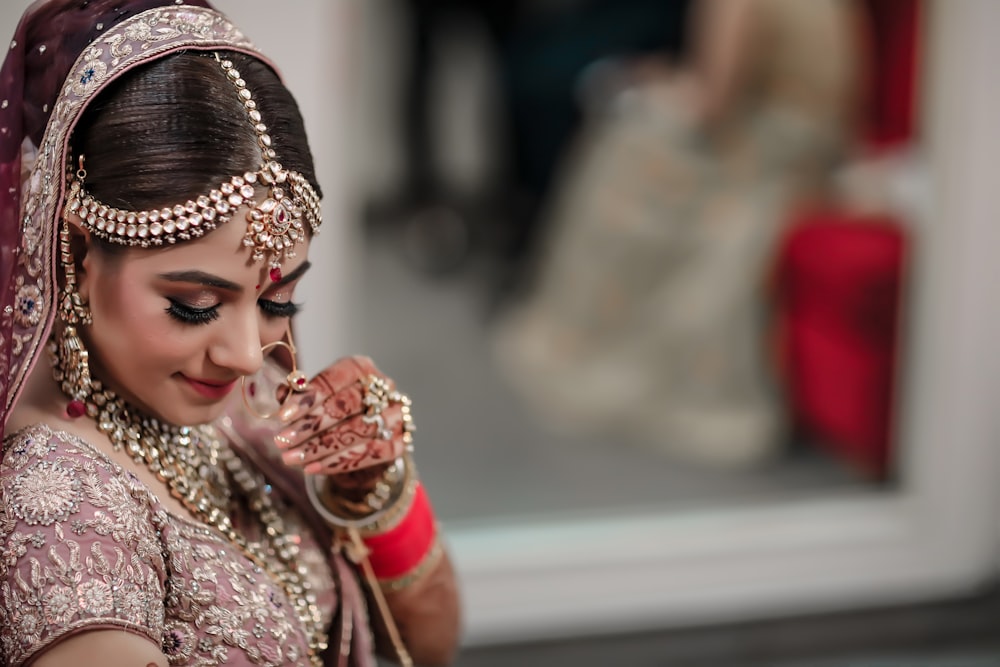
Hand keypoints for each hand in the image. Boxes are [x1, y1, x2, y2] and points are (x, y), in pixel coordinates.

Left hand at [273, 355, 411, 475]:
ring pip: (358, 431)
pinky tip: (313, 468)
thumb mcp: (315, 398)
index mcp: (360, 367)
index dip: (308, 398)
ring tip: (292, 458)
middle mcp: (384, 388)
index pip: (334, 380)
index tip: (283, 416)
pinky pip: (370, 454)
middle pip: (346, 405)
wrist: (363, 438)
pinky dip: (339, 463)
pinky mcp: (400, 442)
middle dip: (311, 426)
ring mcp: (395, 415)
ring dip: (320, 447)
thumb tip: (283, 394)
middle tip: (282, 441)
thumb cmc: (334, 411)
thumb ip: (299, 394)